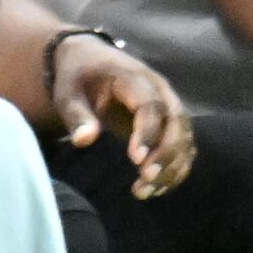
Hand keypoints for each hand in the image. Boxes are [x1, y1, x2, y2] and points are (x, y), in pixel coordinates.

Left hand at [52, 32, 194, 197]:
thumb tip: (84, 140)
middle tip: (144, 179)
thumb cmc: (78, 78)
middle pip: (177, 123)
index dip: (147, 132)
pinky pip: (182, 147)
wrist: (91, 60)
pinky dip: (174, 169)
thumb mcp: (68, 93)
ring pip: (184, 138)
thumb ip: (76, 116)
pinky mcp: (170, 123)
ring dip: (171, 167)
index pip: (150, 106)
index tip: (135, 160)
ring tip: (144, 191)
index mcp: (135, 78)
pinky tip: (153, 189)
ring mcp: (169, 107)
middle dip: (166, 154)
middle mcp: (161, 91)